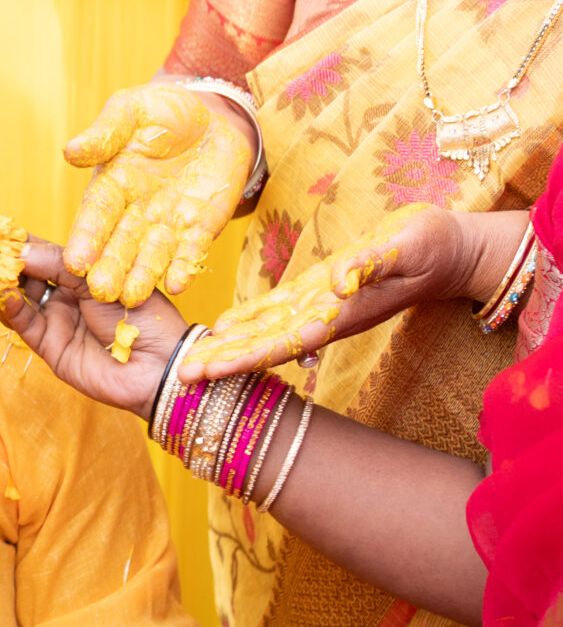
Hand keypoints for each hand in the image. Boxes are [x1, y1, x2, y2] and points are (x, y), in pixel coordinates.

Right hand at [0, 238, 186, 413]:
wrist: (159, 365)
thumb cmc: (143, 315)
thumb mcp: (100, 276)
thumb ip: (58, 263)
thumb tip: (18, 250)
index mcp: (84, 273)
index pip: (45, 252)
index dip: (21, 243)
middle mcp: (67, 294)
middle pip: (27, 274)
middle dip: (6, 261)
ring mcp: (57, 320)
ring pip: (21, 298)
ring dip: (4, 284)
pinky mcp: (50, 346)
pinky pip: (26, 324)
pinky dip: (13, 309)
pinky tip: (5, 294)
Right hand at [63, 84, 256, 302]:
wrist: (214, 118)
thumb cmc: (164, 110)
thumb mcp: (131, 110)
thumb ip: (105, 132)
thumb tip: (70, 151)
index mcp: (112, 183)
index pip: (97, 214)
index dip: (87, 237)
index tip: (75, 261)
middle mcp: (135, 210)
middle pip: (121, 242)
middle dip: (111, 266)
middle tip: (101, 291)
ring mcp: (168, 222)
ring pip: (152, 254)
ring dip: (144, 276)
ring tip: (133, 297)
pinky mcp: (200, 228)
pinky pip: (192, 251)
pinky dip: (185, 267)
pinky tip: (179, 284)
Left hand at [182, 206, 472, 381]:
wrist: (448, 253)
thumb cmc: (429, 248)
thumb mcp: (404, 248)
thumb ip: (372, 265)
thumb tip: (341, 281)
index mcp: (338, 312)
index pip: (280, 341)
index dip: (242, 358)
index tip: (206, 374)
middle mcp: (324, 316)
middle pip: (264, 344)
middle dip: (223, 363)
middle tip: (178, 378)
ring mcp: (320, 306)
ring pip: (265, 332)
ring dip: (228, 348)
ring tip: (190, 362)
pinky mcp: (320, 291)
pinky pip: (276, 311)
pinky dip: (248, 321)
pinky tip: (223, 328)